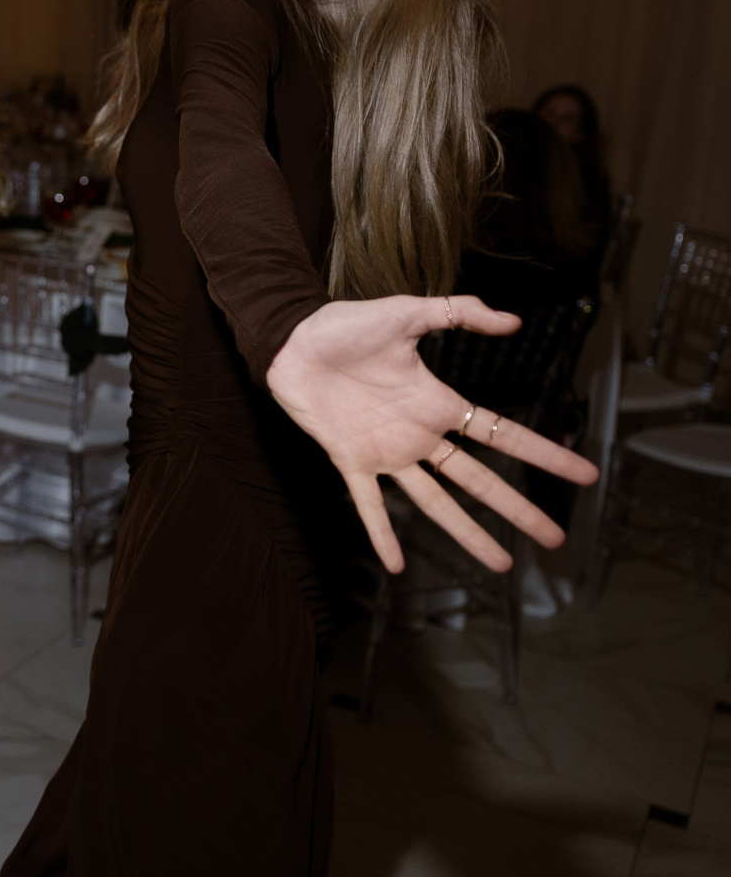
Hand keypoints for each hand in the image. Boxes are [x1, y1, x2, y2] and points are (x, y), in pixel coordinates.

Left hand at [265, 294, 599, 573]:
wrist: (292, 341)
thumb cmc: (346, 326)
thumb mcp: (407, 312)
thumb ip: (458, 311)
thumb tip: (512, 321)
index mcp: (438, 404)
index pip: (503, 434)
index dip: (543, 454)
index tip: (584, 474)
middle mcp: (419, 436)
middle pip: (479, 480)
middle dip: (517, 509)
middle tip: (555, 538)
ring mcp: (386, 453)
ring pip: (435, 503)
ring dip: (467, 533)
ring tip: (501, 564)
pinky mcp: (349, 460)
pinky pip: (370, 504)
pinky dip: (381, 533)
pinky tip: (398, 565)